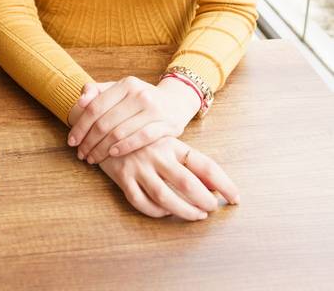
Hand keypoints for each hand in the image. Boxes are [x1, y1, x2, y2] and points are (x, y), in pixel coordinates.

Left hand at [67, 76, 195, 164]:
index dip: (81, 126)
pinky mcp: (167, 124)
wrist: (176, 102)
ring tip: (93, 158)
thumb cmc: (140, 99)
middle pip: (105, 122)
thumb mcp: (120, 90)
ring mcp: (154, 109)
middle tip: (81, 154)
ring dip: (102, 149)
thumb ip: (98, 92)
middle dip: (89, 142)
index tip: (72, 141)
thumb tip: (80, 101)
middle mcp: (140, 94)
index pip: (96, 107)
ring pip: (120, 132)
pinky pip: (141, 138)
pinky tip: (113, 154)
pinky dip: (125, 147)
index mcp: (126, 84)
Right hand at [99, 136, 239, 220]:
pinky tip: (165, 212)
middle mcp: (157, 154)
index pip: (204, 164)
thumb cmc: (140, 134)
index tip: (236, 198)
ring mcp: (139, 166)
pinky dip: (156, 212)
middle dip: (205, 201)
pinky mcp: (122, 177)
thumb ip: (185, 158)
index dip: (223, 183)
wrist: (103, 124)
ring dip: (185, 211)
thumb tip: (213, 182)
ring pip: (166, 198)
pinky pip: (142, 202)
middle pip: (187, 184)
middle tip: (213, 210)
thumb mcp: (163, 138)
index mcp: (171, 142)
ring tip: (197, 216)